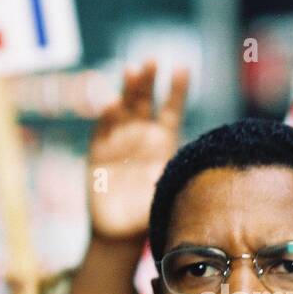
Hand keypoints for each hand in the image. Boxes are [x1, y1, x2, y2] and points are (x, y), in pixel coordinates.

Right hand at [86, 60, 188, 241]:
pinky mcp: (98, 151)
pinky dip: (106, 117)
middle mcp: (140, 135)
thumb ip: (175, 175)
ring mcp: (118, 140)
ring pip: (123, 108)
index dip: (176, 89)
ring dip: (127, 89)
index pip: (171, 109)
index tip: (182, 68)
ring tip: (132, 70)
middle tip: (152, 61)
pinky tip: (111, 104)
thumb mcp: (168, 191)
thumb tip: (193, 164)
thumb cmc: (149, 212)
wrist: (120, 232)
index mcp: (163, 141)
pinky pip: (102, 130)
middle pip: (145, 100)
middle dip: (148, 80)